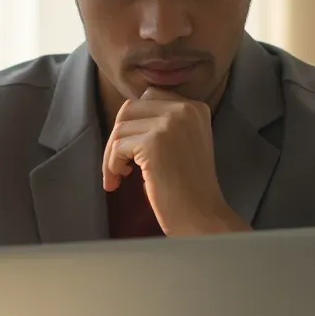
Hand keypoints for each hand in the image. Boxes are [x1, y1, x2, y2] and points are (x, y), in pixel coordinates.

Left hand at [103, 88, 250, 236]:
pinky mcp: (153, 142)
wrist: (203, 217)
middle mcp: (185, 109)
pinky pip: (117, 147)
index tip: (131, 149)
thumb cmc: (188, 188)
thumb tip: (125, 119)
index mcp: (194, 108)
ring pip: (120, 128)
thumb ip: (163, 125)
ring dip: (112, 154)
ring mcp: (169, 124)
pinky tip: (119, 181)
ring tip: (119, 175)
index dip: (134, 124)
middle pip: (130, 108)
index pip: (149, 98)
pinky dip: (111, 165)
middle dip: (118, 137)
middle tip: (119, 164)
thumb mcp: (184, 143)